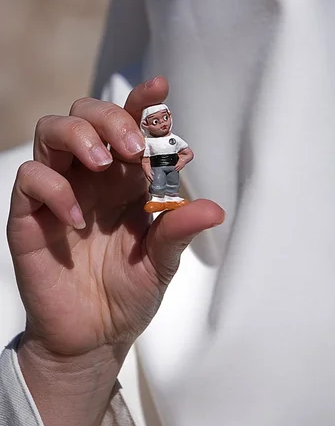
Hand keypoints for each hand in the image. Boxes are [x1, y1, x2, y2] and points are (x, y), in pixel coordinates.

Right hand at [7, 76, 223, 424]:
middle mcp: (91, 175)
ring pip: (52, 130)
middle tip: (135, 148)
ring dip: (78, 135)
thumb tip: (214, 209)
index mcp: (125, 177)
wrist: (94, 336)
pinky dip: (53, 187)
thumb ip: (179, 231)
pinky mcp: (30, 216)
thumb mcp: (162, 261)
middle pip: (86, 112)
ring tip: (102, 162)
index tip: (160, 88)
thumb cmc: (129, 291)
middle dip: (111, 118)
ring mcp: (58, 191)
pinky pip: (31, 179)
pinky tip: (78, 219)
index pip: (129, 125)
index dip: (142, 103)